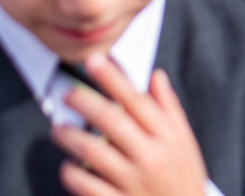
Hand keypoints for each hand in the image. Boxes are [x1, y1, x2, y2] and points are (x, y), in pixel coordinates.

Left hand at [54, 56, 209, 195]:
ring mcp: (133, 181)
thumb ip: (168, 108)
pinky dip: (72, 174)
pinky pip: (86, 185)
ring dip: (71, 137)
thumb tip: (155, 76)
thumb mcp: (184, 140)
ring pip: (93, 152)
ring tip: (59, 130)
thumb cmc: (183, 176)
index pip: (137, 100)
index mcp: (168, 136)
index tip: (94, 60)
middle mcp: (151, 156)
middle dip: (85, 103)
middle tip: (68, 94)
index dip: (114, 78)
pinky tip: (68, 167)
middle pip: (111, 121)